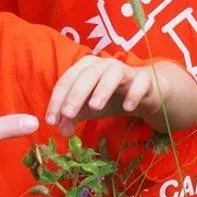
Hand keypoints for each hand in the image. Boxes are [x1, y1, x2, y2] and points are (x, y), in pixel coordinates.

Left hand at [46, 56, 168, 134]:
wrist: (145, 94)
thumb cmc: (111, 98)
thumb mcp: (88, 109)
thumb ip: (73, 117)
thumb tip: (61, 131)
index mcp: (85, 68)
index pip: (67, 80)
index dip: (57, 100)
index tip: (51, 121)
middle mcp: (103, 65)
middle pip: (87, 75)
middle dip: (75, 94)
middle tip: (67, 114)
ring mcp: (125, 70)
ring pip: (112, 74)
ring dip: (102, 89)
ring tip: (95, 108)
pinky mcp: (144, 79)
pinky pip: (140, 83)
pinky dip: (133, 94)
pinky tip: (128, 108)